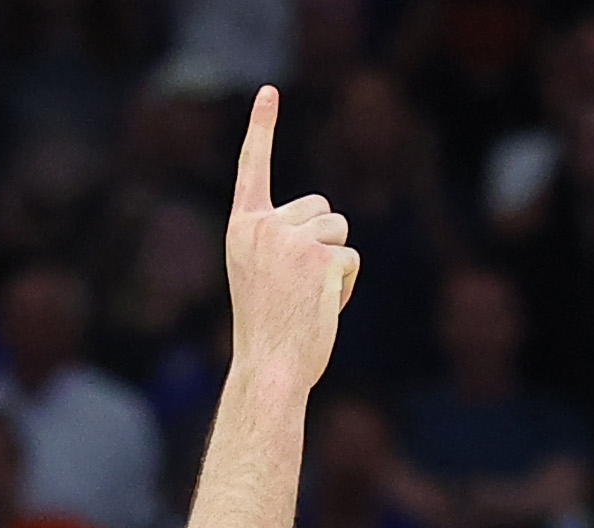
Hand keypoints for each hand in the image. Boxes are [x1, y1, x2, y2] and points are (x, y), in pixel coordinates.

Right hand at [221, 90, 353, 396]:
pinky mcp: (321, 258)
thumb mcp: (260, 274)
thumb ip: (280, 242)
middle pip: (320, 207)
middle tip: (299, 285)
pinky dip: (345, 285)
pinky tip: (322, 307)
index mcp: (242, 228)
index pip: (252, 168)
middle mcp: (264, 226)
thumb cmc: (266, 329)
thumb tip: (327, 227)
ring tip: (309, 297)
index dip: (261, 128)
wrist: (269, 368)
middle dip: (323, 241)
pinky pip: (350, 258)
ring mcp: (292, 240)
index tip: (268, 92)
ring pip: (339, 229)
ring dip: (336, 263)